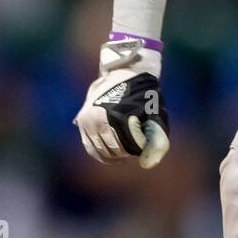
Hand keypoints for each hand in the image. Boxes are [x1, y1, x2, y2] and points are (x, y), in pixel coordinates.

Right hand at [74, 38, 170, 167]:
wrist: (124, 72)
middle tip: (135, 146)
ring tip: (125, 150)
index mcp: (116, 117)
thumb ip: (156, 138)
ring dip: (113, 155)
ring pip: (99, 151)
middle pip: (112, 150)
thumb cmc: (144, 93)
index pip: (127, 147)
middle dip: (126, 152)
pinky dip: (100, 153)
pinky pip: (89, 146)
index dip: (138, 148)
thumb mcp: (155, 112)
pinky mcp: (81, 121)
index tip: (144, 140)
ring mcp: (87, 120)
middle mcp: (97, 119)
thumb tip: (147, 165)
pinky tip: (112, 153)